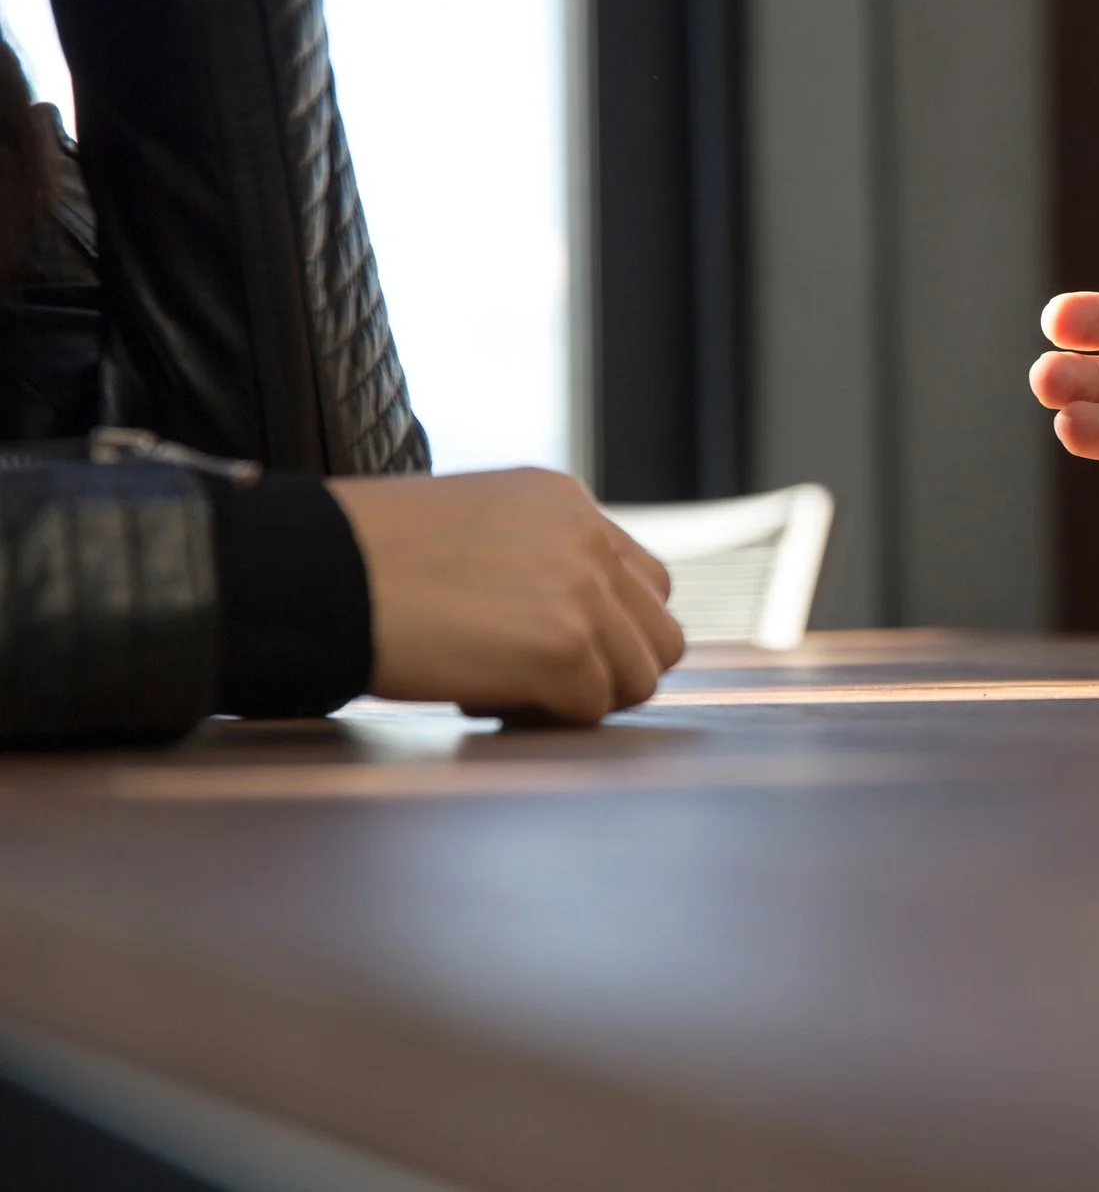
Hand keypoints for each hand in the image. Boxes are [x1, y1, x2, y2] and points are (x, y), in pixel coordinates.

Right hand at [327, 469, 687, 725]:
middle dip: (609, 668)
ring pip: (640, 676)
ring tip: (506, 692)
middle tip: (536, 684)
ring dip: (584, 698)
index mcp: (566, 504)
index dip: (605, 629)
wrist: (315, 570)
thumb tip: (565, 625)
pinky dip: (544, 720)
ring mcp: (584, 593)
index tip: (544, 648)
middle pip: (658, 632)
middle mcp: (589, 539)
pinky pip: (590, 709)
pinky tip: (479, 698)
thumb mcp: (471, 528)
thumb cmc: (364, 559)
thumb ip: (534, 560)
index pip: (641, 582)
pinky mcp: (565, 648)